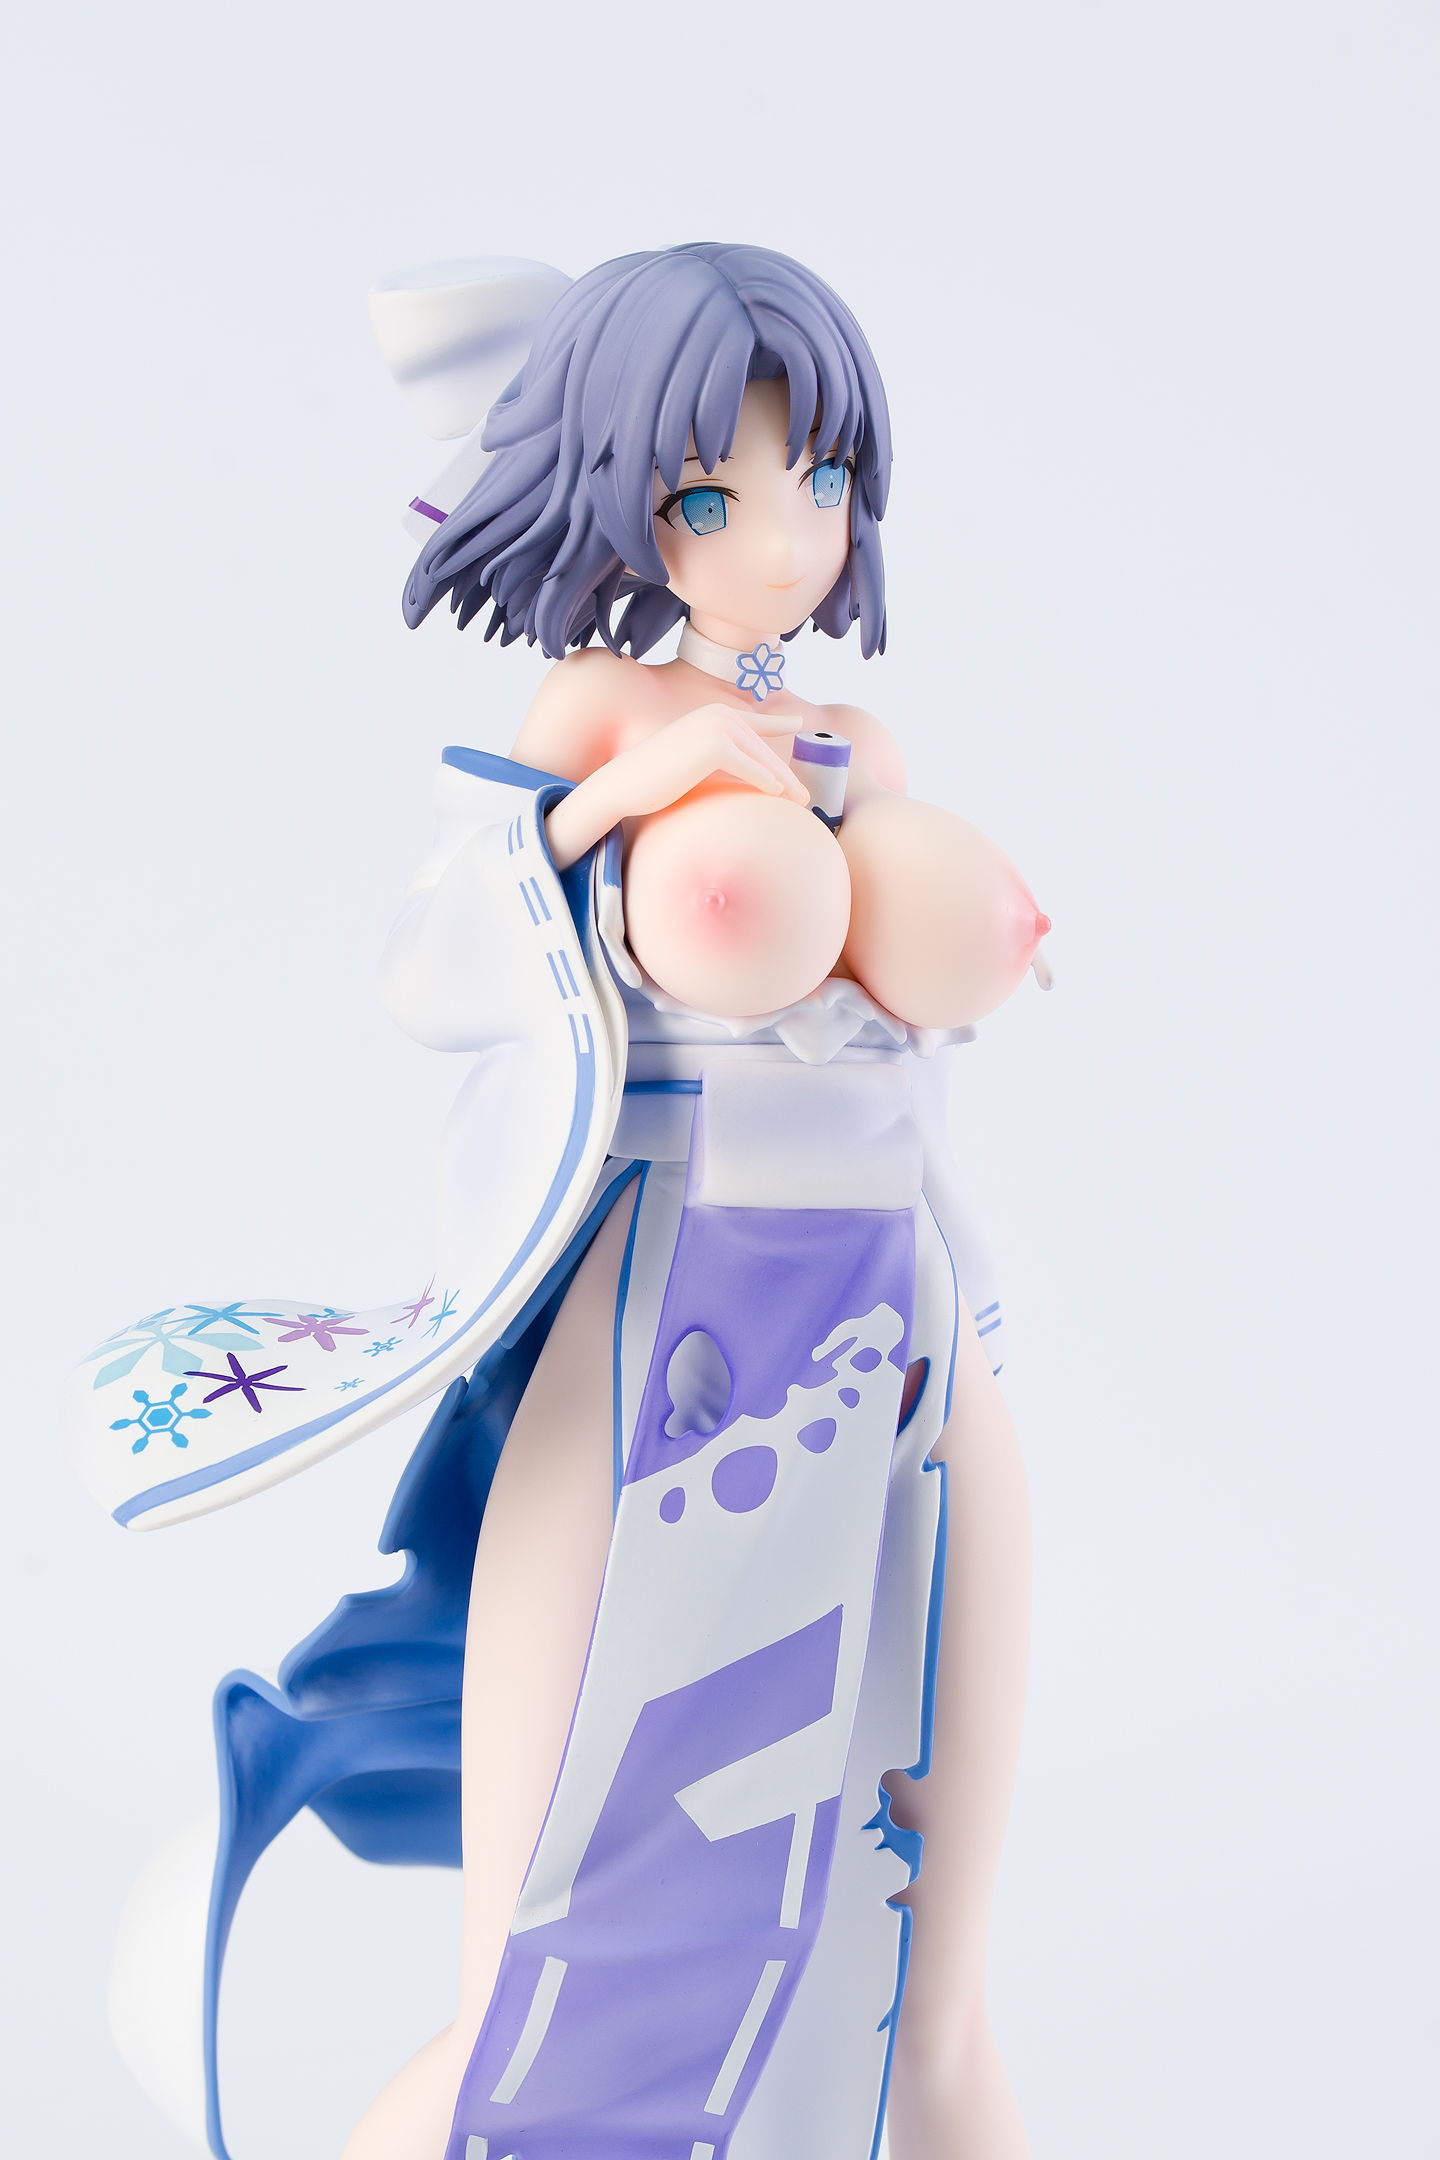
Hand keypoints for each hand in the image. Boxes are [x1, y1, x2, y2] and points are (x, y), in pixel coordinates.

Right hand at [545, 705, 808, 868]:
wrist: (625, 782)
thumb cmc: (653, 778)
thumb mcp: (690, 761)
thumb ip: (715, 759)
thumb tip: (740, 773)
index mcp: (712, 714)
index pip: (753, 720)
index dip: (778, 722)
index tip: (798, 723)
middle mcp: (718, 715)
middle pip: (763, 747)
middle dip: (786, 772)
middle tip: (805, 795)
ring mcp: (718, 727)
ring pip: (762, 759)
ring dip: (784, 783)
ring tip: (800, 802)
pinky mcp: (716, 747)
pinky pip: (751, 769)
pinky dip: (767, 783)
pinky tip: (779, 796)